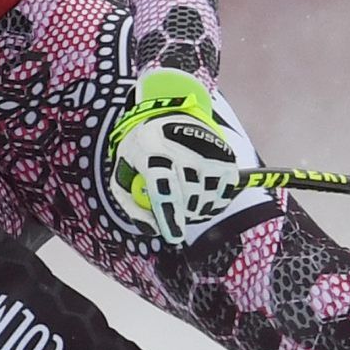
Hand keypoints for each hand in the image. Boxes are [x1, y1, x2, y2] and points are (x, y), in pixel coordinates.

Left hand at [107, 69, 240, 244]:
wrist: (171, 114)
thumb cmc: (143, 149)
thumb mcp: (124, 170)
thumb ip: (132, 204)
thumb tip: (154, 230)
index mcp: (152, 148)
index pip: (164, 188)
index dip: (169, 216)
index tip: (173, 236)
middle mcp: (183, 147)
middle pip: (188, 197)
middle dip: (181, 214)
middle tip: (175, 216)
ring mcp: (208, 151)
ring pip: (207, 198)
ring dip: (196, 209)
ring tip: (184, 196)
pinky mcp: (226, 157)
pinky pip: (223, 195)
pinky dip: (211, 202)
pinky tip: (199, 192)